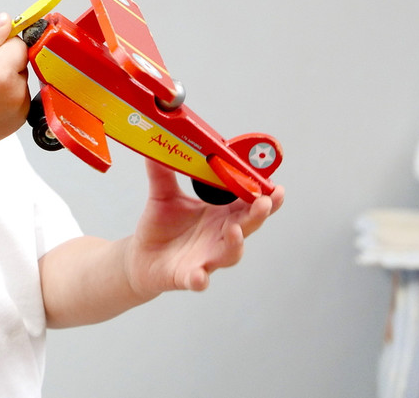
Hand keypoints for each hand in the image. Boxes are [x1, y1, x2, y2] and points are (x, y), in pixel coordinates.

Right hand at [0, 12, 29, 160]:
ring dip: (5, 77)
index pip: (18, 42)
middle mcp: (18, 91)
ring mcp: (22, 108)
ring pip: (20, 76)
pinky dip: (6, 93)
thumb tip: (7, 19)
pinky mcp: (21, 119)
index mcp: (3, 73)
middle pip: (21, 59)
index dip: (0, 43)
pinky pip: (19, 94)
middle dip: (2, 60)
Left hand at [124, 160, 284, 297]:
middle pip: (248, 226)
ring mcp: (207, 258)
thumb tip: (160, 139)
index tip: (276, 186)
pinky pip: (198, 280)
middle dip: (259, 215)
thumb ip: (162, 170)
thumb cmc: (161, 226)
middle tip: (265, 202)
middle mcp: (220, 237)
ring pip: (230, 254)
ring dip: (236, 244)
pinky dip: (200, 279)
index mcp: (220, 215)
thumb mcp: (163, 194)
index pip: (248, 204)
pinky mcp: (188, 276)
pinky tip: (200, 276)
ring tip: (235, 230)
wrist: (142, 257)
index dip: (264, 196)